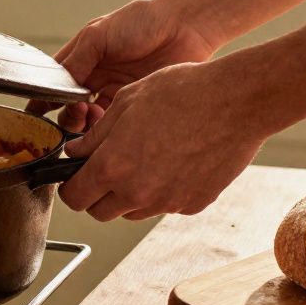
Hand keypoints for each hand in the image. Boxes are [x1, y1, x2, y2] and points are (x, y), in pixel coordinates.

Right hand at [25, 0, 217, 131]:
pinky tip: (107, 122)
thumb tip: (58, 87)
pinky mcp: (134, 103)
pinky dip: (105, 128)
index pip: (55, 84)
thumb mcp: (98, 34)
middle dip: (67, 115)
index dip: (43, 99)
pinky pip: (113, 123)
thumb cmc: (141, 20)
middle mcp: (95, 77)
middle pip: (69, 107)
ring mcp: (114, 91)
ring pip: (90, 120)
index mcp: (82, 58)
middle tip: (76, 111)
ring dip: (85, 123)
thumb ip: (77, 60)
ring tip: (91, 116)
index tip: (37, 112)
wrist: (183, 25)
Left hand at [57, 61, 265, 220]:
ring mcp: (168, 202)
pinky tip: (171, 162)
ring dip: (127, 194)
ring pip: (131, 212)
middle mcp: (138, 192)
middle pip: (100, 212)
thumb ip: (96, 135)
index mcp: (113, 166)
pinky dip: (161, 191)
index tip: (74, 177)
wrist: (236, 101)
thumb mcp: (126, 102)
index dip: (69, 187)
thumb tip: (76, 152)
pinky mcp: (193, 204)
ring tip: (142, 160)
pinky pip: (165, 205)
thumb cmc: (182, 92)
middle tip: (105, 168)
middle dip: (95, 194)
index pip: (74, 198)